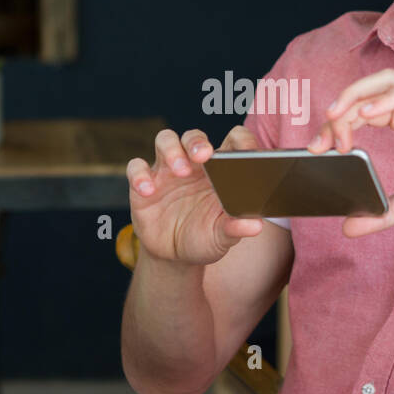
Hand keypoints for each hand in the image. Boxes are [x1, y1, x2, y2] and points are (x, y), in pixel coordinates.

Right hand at [124, 125, 263, 264]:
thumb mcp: (222, 237)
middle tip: (203, 155)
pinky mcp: (143, 183)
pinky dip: (140, 175)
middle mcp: (193, 164)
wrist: (174, 256)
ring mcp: (167, 170)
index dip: (240, 141)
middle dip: (197, 142)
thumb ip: (236, 227)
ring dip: (172, 151)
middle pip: (194, 136)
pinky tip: (148, 191)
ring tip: (180, 171)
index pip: (232, 141)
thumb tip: (256, 225)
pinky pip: (136, 167)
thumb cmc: (204, 237)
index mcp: (220, 169)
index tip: (246, 152)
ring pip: (165, 140)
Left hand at [307, 68, 393, 236]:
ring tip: (335, 117)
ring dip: (357, 96)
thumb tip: (348, 228)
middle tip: (319, 137)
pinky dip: (388, 100)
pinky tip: (367, 113)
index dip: (339, 122)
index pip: (366, 109)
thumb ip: (383, 212)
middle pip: (372, 89)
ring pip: (390, 83)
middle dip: (341, 106)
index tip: (319, 149)